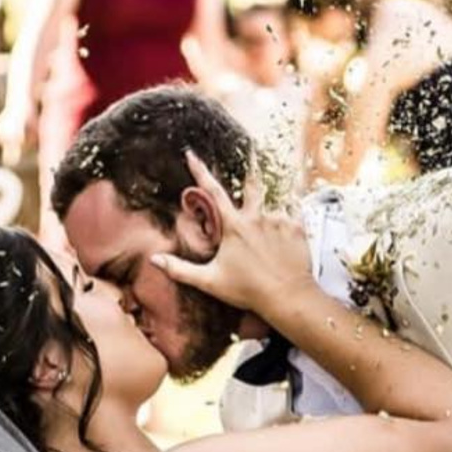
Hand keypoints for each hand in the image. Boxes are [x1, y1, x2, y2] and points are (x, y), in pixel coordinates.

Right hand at [153, 152, 309, 318]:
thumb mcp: (209, 281)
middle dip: (250, 169)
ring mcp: (279, 220)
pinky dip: (291, 211)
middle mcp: (257, 217)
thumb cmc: (249, 291)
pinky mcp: (297, 228)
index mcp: (234, 226)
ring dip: (270, 204)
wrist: (287, 297)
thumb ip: (180, 269)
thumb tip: (154, 260)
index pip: (213, 191)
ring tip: (271, 215)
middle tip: (251, 153)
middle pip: (251, 185)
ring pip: (273, 202)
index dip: (200, 171)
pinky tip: (289, 218)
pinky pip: (294, 211)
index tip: (192, 155)